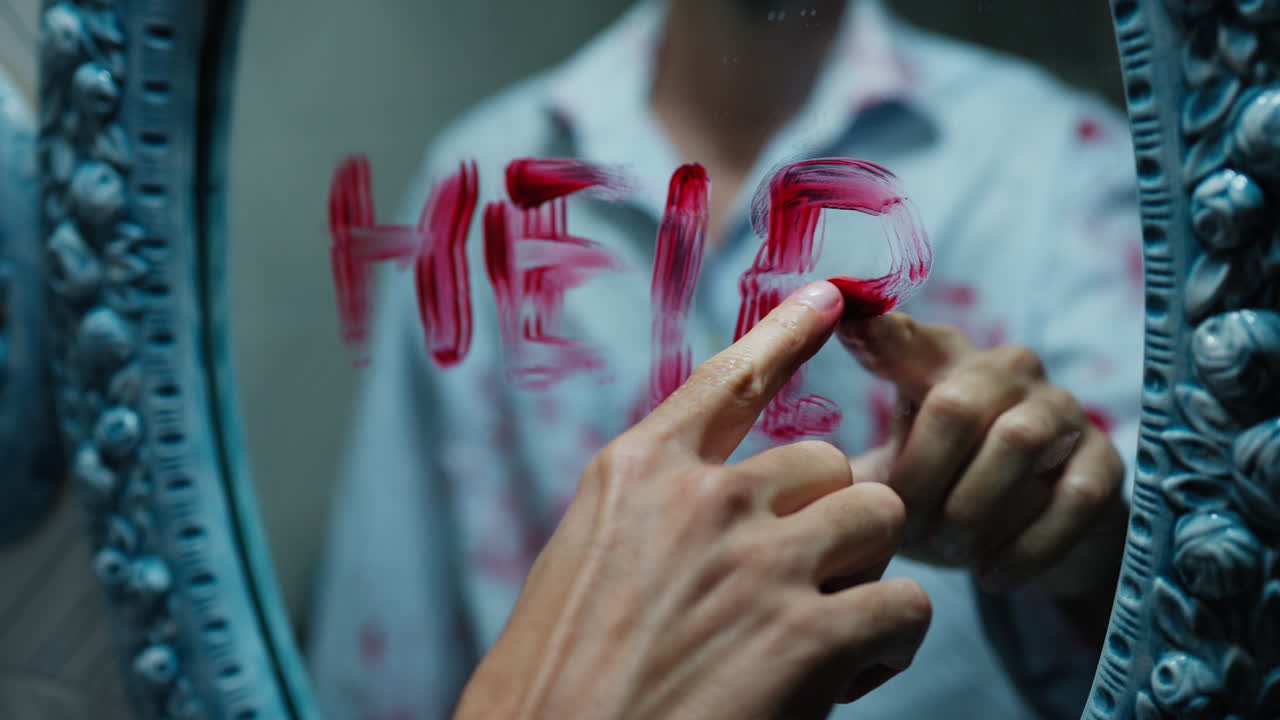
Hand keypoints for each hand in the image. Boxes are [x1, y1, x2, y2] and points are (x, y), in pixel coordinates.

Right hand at [454, 282, 931, 719]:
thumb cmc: (550, 691)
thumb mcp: (579, 570)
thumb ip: (654, 523)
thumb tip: (722, 515)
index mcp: (634, 473)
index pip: (728, 379)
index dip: (787, 333)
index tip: (830, 300)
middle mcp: (699, 499)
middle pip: (824, 463)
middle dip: (829, 523)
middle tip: (804, 591)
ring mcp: (755, 560)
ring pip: (876, 518)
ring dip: (866, 574)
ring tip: (831, 634)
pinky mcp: (804, 635)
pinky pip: (903, 606)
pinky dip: (888, 645)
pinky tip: (844, 680)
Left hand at [838, 312, 1126, 598]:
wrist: (1030, 544)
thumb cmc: (943, 497)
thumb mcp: (893, 475)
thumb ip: (850, 467)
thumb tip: (803, 480)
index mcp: (937, 363)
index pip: (902, 336)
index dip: (876, 330)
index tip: (845, 316)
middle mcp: (1002, 369)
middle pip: (955, 403)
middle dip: (924, 477)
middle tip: (906, 527)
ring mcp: (1059, 409)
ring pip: (1015, 443)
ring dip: (973, 510)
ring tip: (950, 552)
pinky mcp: (1103, 460)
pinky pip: (1069, 496)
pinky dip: (1025, 546)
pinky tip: (992, 576)